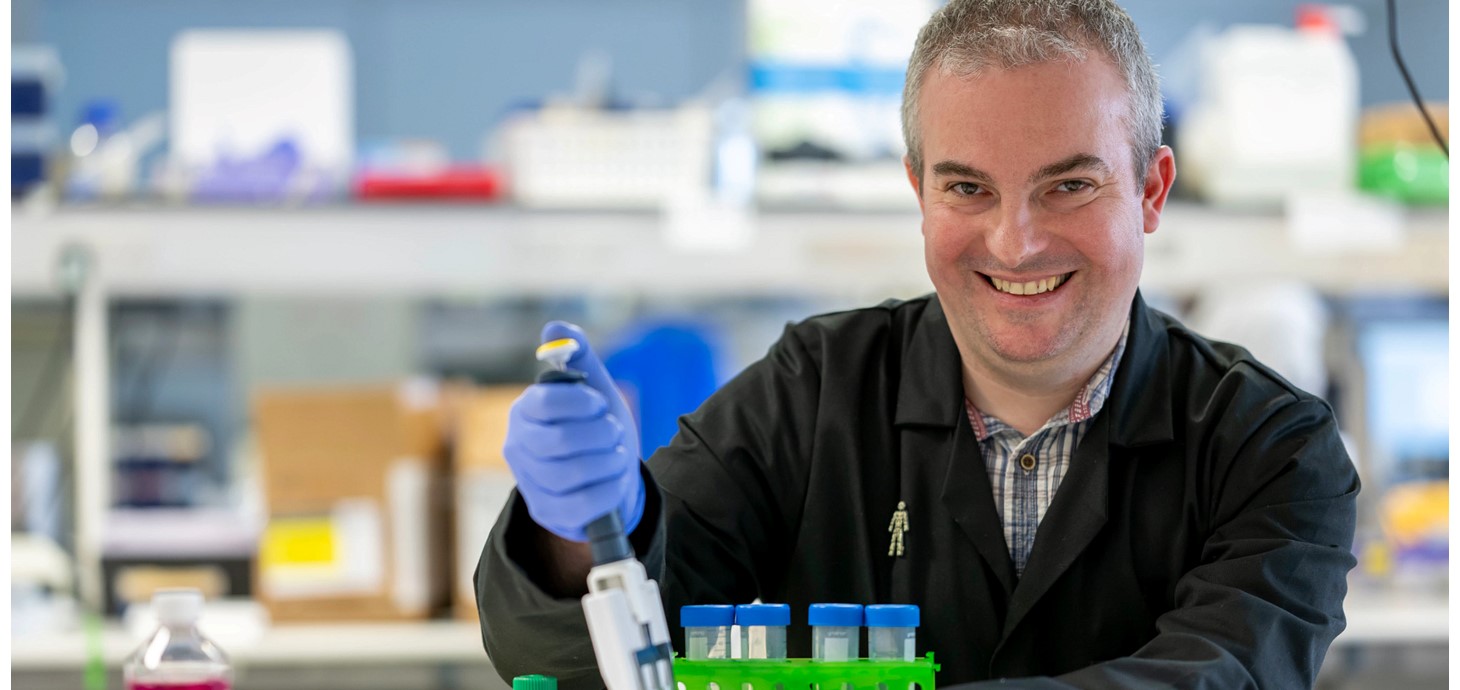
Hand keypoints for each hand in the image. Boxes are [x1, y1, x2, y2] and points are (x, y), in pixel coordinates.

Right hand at [504, 321, 644, 541]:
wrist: (610, 474)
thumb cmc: (597, 427)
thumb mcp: (594, 389)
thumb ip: (578, 357)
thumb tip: (556, 327)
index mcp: (525, 411)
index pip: (543, 402)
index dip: (579, 402)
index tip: (599, 403)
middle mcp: (519, 447)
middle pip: (557, 442)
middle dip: (597, 434)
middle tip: (613, 430)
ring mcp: (531, 483)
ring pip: (568, 475)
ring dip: (606, 461)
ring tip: (618, 453)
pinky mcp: (548, 513)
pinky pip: (579, 506)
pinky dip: (608, 490)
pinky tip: (616, 479)